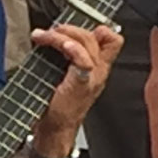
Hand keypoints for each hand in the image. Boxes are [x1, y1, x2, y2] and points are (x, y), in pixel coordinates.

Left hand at [34, 20, 122, 134]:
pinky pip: (84, 60)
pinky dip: (71, 48)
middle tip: (50, 32)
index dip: (96, 28)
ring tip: (45, 37)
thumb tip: (54, 35)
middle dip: (69, 28)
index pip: (112, 40)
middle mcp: (99, 72)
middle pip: (96, 36)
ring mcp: (92, 78)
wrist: (55, 130)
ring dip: (63, 35)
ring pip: (88, 43)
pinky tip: (59, 45)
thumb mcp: (67, 75)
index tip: (72, 29)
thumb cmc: (58, 106)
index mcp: (98, 69)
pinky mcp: (81, 85)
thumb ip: (69, 57)